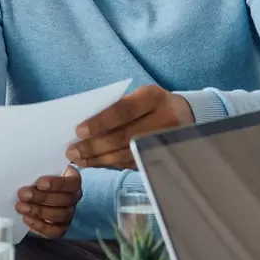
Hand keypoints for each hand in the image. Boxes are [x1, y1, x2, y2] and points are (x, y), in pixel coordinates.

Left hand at [17, 166, 81, 238]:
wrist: (36, 193)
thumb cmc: (40, 178)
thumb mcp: (41, 170)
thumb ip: (40, 170)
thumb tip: (28, 171)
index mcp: (73, 181)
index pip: (71, 183)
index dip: (56, 184)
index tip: (40, 183)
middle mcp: (74, 198)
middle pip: (64, 200)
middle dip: (42, 198)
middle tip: (23, 194)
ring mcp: (69, 214)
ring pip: (59, 215)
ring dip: (38, 212)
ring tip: (21, 207)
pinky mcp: (62, 228)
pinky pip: (54, 231)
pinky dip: (40, 226)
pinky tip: (26, 218)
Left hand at [67, 85, 192, 168]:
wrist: (186, 116)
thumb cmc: (152, 103)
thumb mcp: (139, 96)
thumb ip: (117, 107)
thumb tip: (84, 126)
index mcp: (154, 97)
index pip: (124, 110)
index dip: (100, 122)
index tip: (78, 131)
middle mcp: (163, 120)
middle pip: (124, 137)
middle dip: (95, 146)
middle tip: (72, 151)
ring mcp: (163, 141)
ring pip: (126, 154)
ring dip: (99, 159)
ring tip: (78, 159)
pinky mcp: (160, 157)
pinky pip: (131, 163)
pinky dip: (109, 164)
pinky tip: (94, 163)